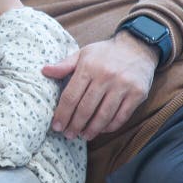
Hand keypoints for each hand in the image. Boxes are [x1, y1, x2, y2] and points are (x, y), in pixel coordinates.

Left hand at [42, 32, 156, 140]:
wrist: (138, 46)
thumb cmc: (105, 53)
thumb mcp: (83, 54)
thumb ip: (64, 65)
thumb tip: (44, 71)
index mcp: (88, 67)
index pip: (71, 96)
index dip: (62, 114)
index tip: (57, 126)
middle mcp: (106, 76)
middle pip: (86, 108)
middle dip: (75, 125)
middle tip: (69, 135)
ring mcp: (123, 86)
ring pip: (104, 115)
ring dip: (92, 129)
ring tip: (84, 136)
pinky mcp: (138, 93)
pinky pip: (122, 116)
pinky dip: (110, 126)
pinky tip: (101, 130)